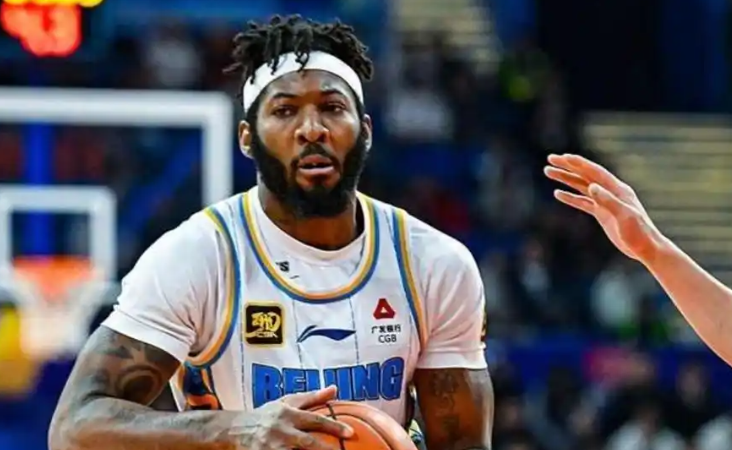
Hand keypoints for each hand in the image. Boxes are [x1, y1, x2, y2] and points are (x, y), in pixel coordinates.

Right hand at [232, 386, 352, 449]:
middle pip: (307, 443)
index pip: (315, 420)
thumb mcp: (286, 402)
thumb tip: (334, 388)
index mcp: (288, 414)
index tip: (350, 433)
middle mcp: (280, 431)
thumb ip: (311, 398)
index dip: (333, 426)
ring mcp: (271, 447)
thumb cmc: (266, 415)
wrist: (234, 429)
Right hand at [544, 153, 664, 263]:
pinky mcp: (602, 213)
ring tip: (549, 172)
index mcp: (617, 189)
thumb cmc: (639, 233)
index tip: (563, 157)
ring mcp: (605, 202)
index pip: (594, 172)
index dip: (578, 163)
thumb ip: (608, 200)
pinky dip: (570, 197)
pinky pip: (583, 202)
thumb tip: (591, 186)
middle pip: (585, 175)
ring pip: (581, 186)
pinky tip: (558, 193)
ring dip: (565, 179)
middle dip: (567, 166)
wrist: (646, 248)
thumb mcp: (624, 216)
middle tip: (550, 159)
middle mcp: (610, 192)